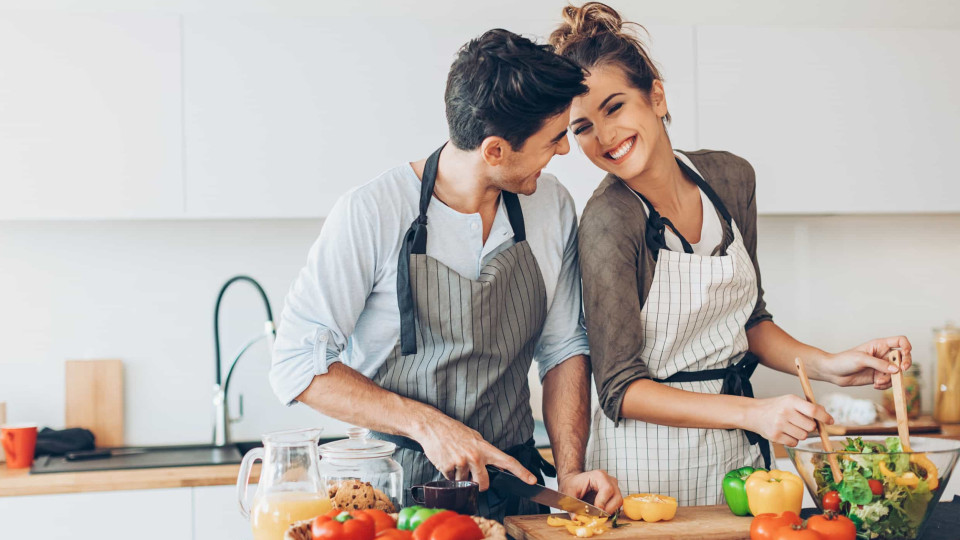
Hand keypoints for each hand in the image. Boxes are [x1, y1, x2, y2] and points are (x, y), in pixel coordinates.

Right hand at [416, 416, 535, 491]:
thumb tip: (497, 466)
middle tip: (472, 477)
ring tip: (454, 458)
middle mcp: (475, 456)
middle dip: (479, 484)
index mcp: (484, 447)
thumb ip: (485, 452)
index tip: (532, 480)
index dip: (522, 472)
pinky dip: (449, 474)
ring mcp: (461, 462)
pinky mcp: (448, 467)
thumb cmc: (454, 431)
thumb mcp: (474, 437)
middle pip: (484, 482)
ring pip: (464, 481)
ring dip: (459, 476)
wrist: (432, 426)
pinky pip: (451, 480)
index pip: (508, 461)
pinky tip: (446, 460)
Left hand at [558, 470, 622, 515]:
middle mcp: (609, 480)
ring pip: (618, 502)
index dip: (603, 502)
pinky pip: (616, 504)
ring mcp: (613, 486)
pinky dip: (610, 511)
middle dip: (608, 509)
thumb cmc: (572, 484)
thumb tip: (576, 518)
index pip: (607, 489)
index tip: (596, 512)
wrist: (573, 481)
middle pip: (617, 497)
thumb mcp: (568, 493)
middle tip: (597, 516)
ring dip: (609, 511)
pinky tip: (600, 513)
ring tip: (598, 515)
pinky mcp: (614, 494)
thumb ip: (572, 505)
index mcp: (599, 476)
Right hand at [747, 394, 833, 446]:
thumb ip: (808, 406)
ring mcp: (779, 425)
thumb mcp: (790, 401)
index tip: (830, 421)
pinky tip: (785, 432)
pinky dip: (793, 440)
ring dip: (801, 434)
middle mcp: (785, 412)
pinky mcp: (775, 436)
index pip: (813, 410)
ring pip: (804, 436)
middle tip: (802, 423)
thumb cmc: (776, 406)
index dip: (824, 417)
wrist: (753, 413)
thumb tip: (825, 414)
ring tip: (791, 427)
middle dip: (810, 427)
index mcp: (791, 401)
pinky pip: (794, 443)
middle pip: (811, 427)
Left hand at [819, 336, 912, 388]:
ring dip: (890, 379)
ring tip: (877, 381)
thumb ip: (879, 364)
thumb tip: (896, 370)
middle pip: (903, 358)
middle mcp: (883, 355)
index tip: (905, 353)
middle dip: (904, 365)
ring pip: (896, 373)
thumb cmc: (844, 360)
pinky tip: (875, 385)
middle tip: (900, 371)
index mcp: (880, 345)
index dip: (906, 346)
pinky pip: (889, 382)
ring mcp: (881, 366)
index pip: (900, 341)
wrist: (833, 372)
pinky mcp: (878, 376)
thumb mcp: (861, 359)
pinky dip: (885, 385)